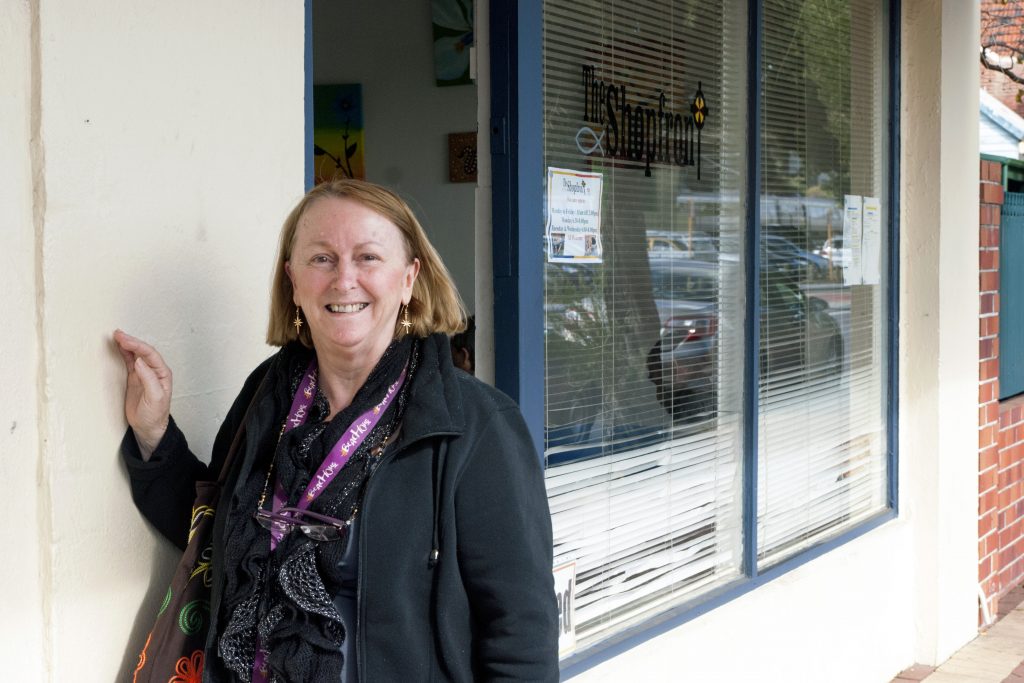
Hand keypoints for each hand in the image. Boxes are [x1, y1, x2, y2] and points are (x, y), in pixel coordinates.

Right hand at [113, 329, 171, 459]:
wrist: (148, 427)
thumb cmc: (155, 415)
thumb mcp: (154, 398)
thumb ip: (148, 379)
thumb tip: (139, 362)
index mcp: (162, 374)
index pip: (150, 355)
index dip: (137, 346)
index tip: (125, 340)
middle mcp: (154, 371)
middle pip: (142, 351)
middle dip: (131, 341)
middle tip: (117, 334)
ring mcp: (143, 374)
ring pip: (135, 355)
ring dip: (127, 345)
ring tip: (116, 336)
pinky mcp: (134, 378)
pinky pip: (128, 362)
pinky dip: (123, 353)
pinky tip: (118, 347)